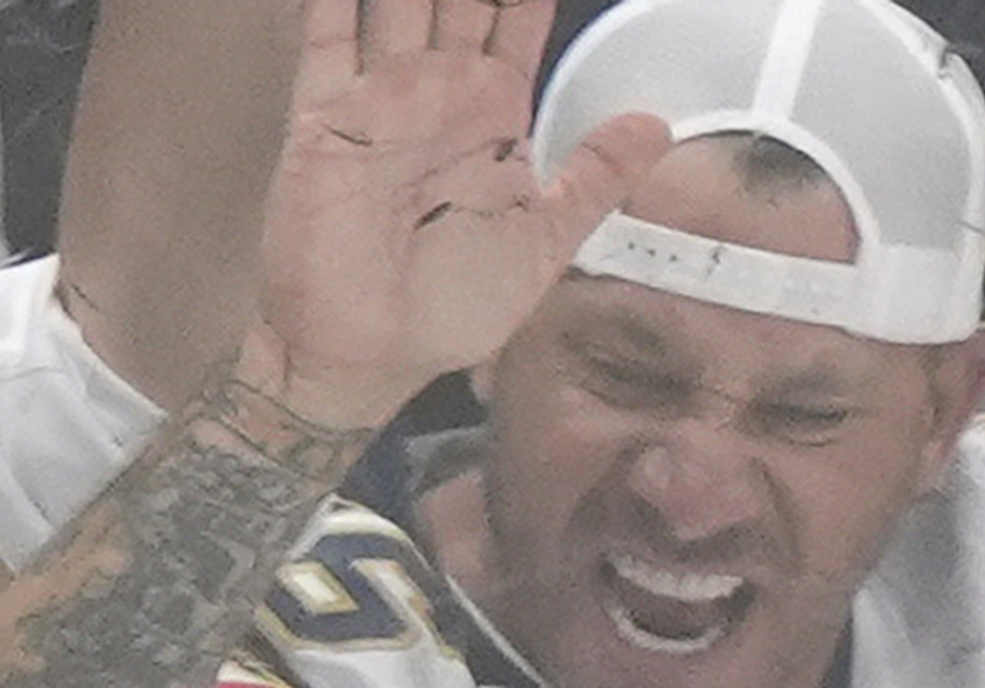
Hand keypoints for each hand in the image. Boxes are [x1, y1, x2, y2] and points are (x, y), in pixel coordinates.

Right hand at [239, 0, 662, 435]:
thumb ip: (593, 181)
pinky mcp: (325, 114)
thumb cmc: (450, 309)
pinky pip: (328, 35)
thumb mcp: (541, 246)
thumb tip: (659, 125)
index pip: (515, 16)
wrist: (364, 356)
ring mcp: (380, 95)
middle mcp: (437, 90)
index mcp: (492, 111)